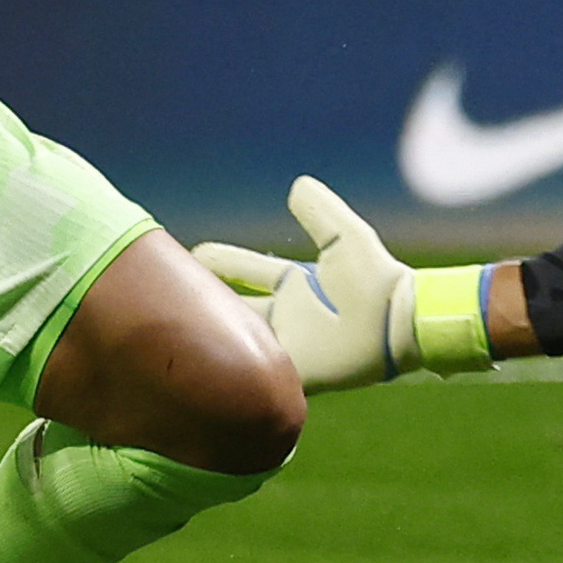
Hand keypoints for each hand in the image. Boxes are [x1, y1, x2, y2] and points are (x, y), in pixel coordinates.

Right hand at [189, 176, 491, 393]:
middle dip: (200, 301)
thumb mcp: (345, 237)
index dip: (218, 262)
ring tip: (170, 334)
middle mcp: (285, 316)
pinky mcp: (293, 374)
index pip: (244, 269)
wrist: (399, 324)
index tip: (189, 256)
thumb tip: (296, 185)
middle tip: (163, 292)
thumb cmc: (377, 280)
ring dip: (208, 338)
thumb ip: (320, 213)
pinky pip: (255, 376)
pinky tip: (202, 376)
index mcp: (294, 285)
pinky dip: (231, 374)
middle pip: (231, 307)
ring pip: (236, 342)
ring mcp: (288, 347)